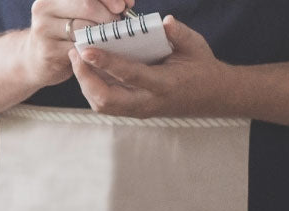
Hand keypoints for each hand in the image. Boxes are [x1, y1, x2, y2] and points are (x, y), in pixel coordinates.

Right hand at [18, 0, 131, 86]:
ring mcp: (43, 30)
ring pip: (85, 28)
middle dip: (109, 13)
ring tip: (110, 36)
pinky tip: (100, 49)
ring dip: (104, 33)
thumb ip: (97, 3)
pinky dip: (96, 49)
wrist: (37, 57)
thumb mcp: (74, 10)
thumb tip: (127, 3)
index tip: (124, 5)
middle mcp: (43, 8)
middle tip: (119, 22)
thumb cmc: (63, 30)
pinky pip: (81, 48)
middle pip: (87, 4)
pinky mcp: (49, 52)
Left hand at [70, 16, 233, 118]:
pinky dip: (92, 88)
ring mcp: (139, 110)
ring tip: (77, 60)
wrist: (212, 95)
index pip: (130, 75)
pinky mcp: (134, 111)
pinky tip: (88, 70)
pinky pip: (106, 104)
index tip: (86, 50)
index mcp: (164, 84)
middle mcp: (148, 102)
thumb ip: (179, 34)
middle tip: (75, 53)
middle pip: (106, 99)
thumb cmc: (201, 67)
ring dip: (85, 84)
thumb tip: (164, 21)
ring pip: (102, 105)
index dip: (106, 63)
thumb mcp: (195, 46)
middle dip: (85, 78)